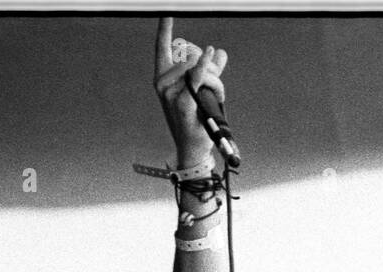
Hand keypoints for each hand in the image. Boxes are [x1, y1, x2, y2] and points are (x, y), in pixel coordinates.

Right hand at [153, 16, 228, 166]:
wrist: (193, 147)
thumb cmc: (196, 120)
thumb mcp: (202, 92)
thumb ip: (210, 71)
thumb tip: (220, 53)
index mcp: (163, 77)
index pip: (162, 48)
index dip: (164, 29)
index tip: (166, 11)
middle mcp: (163, 83)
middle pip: (192, 58)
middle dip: (209, 68)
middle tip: (216, 87)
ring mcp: (171, 94)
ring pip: (200, 71)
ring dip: (215, 81)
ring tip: (215, 99)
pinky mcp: (183, 104)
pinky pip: (196, 80)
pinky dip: (204, 68)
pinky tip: (211, 54)